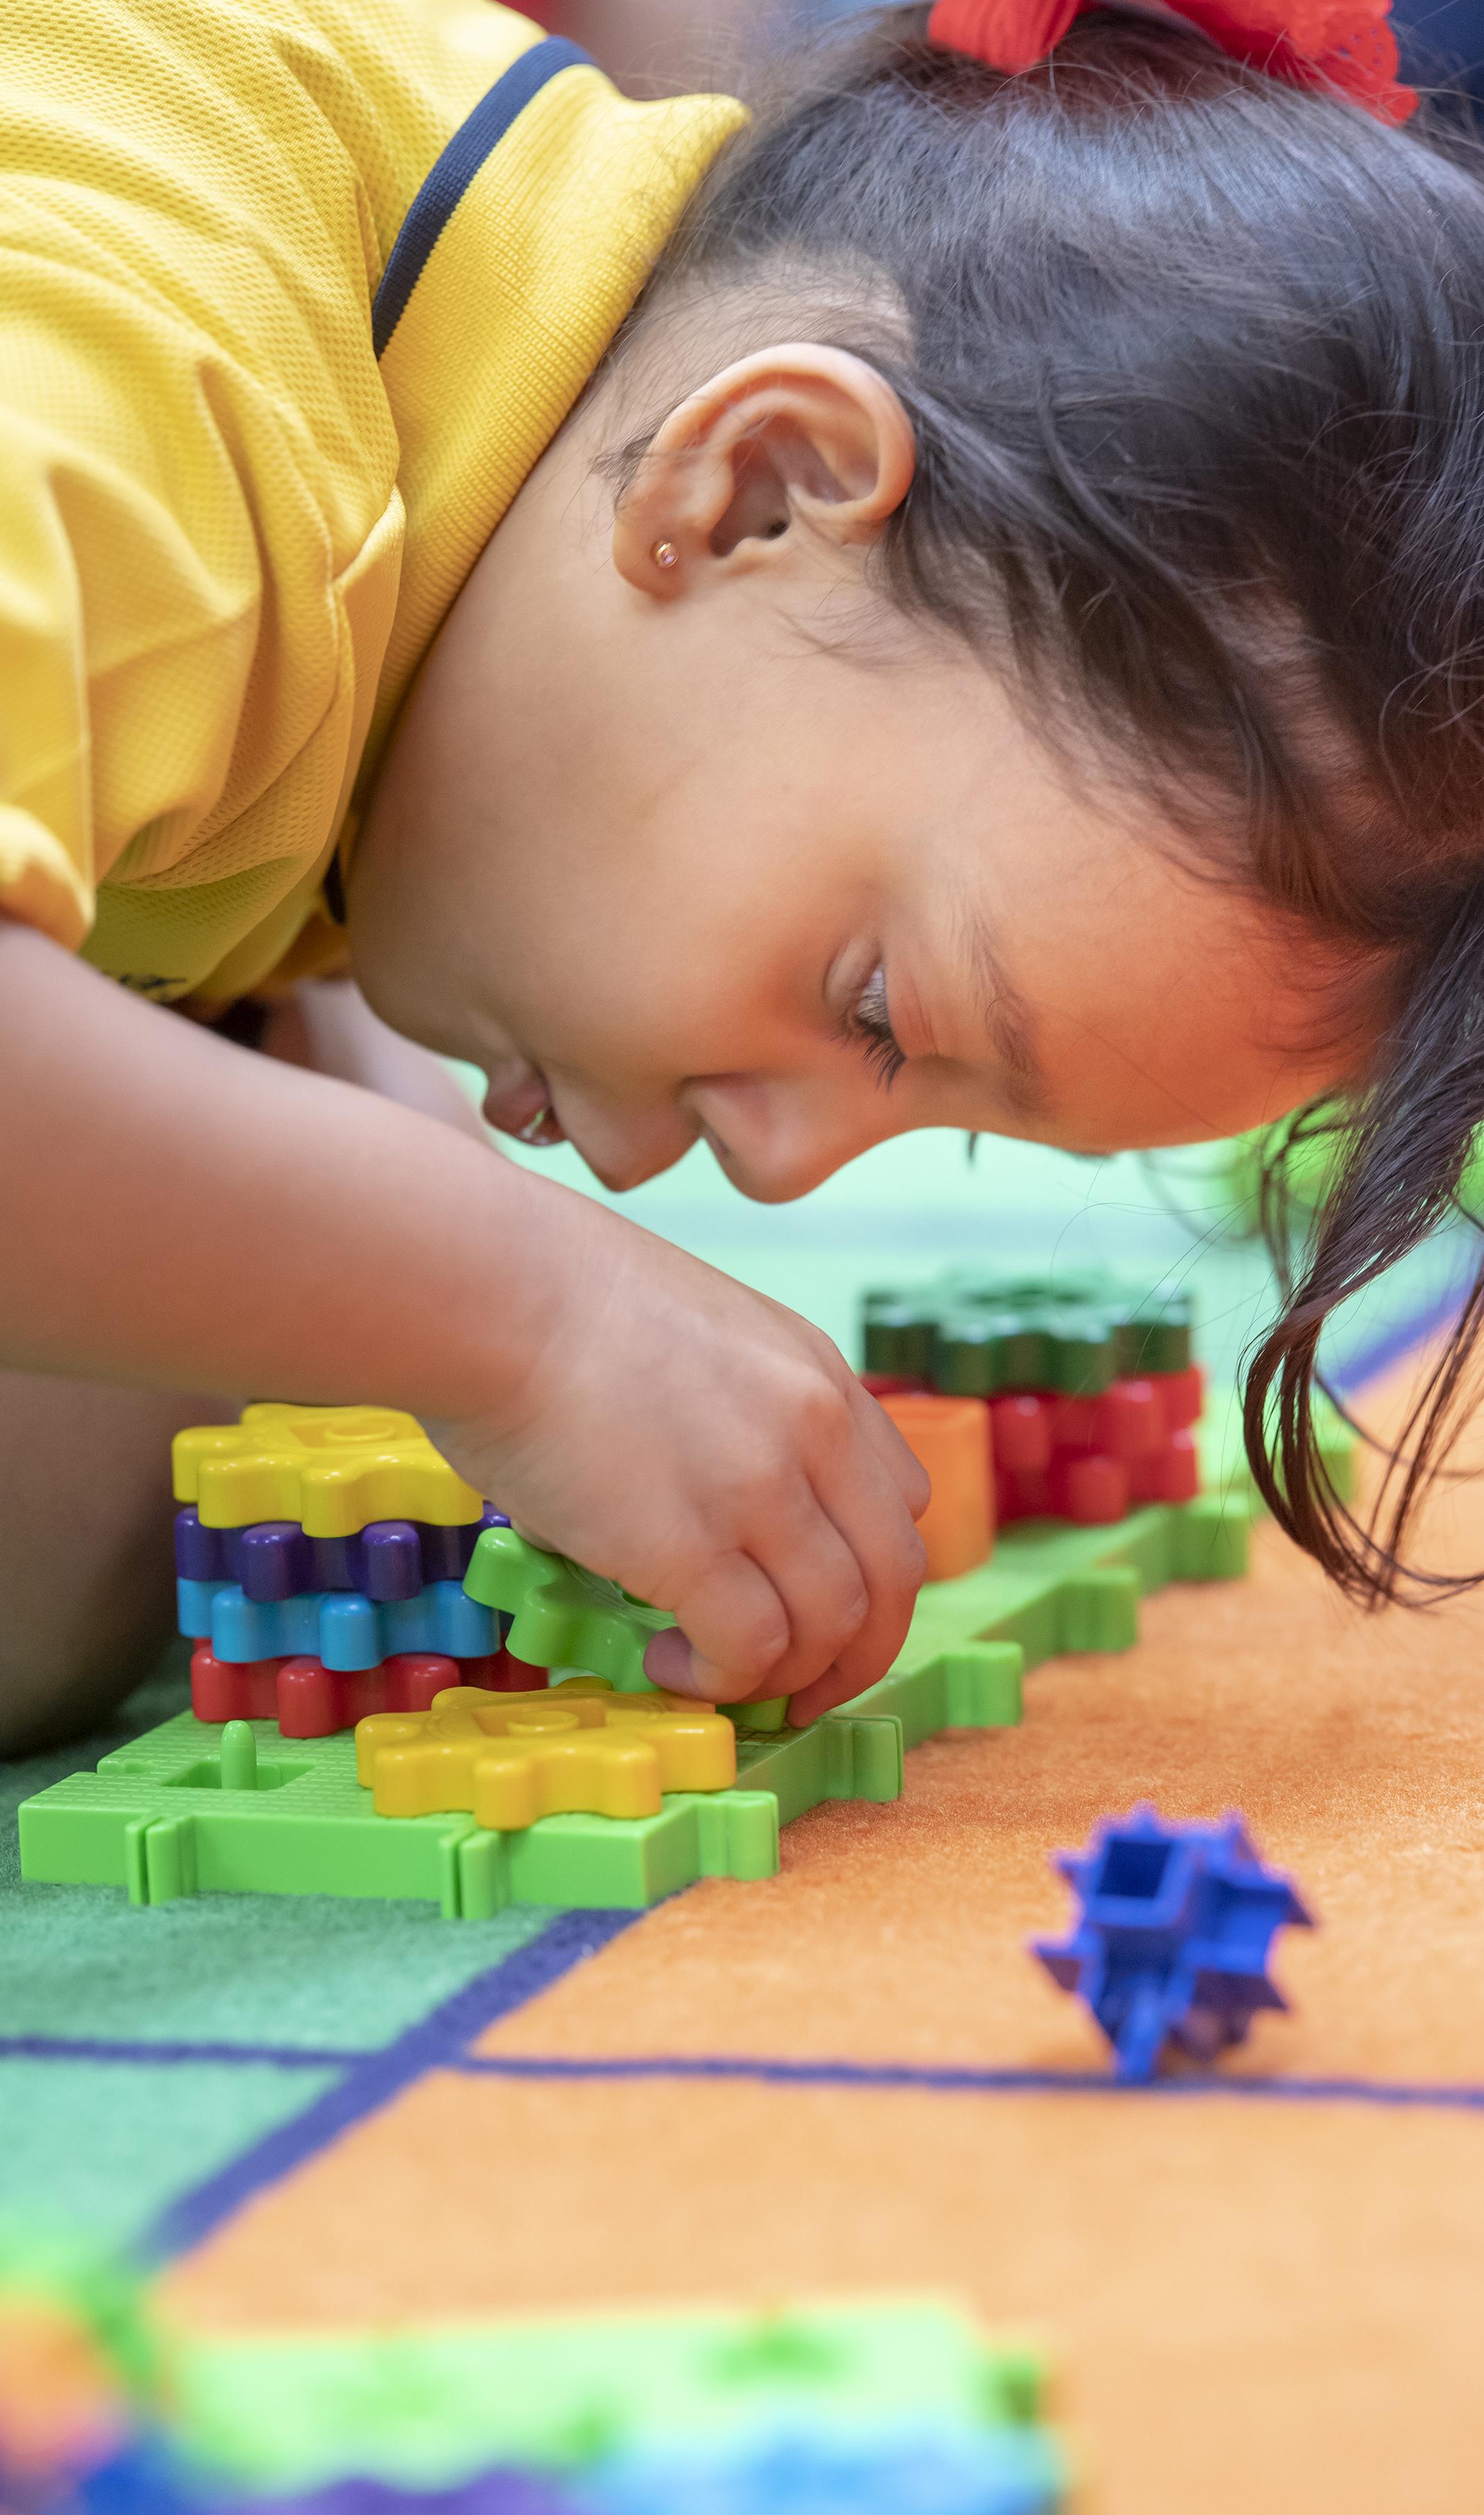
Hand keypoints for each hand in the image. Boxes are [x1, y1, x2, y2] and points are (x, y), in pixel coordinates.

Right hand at [424, 1190, 928, 1717]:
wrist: (491, 1289)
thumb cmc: (548, 1301)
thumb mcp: (695, 1333)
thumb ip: (729, 1414)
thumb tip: (686, 1503)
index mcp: (818, 1373)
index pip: (900, 1500)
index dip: (870, 1572)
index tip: (821, 1610)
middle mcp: (815, 1429)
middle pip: (894, 1576)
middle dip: (859, 1655)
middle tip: (803, 1692)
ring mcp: (761, 1486)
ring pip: (835, 1625)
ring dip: (783, 1674)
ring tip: (707, 1671)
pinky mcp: (691, 1544)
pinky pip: (750, 1649)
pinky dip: (722, 1681)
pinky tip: (667, 1665)